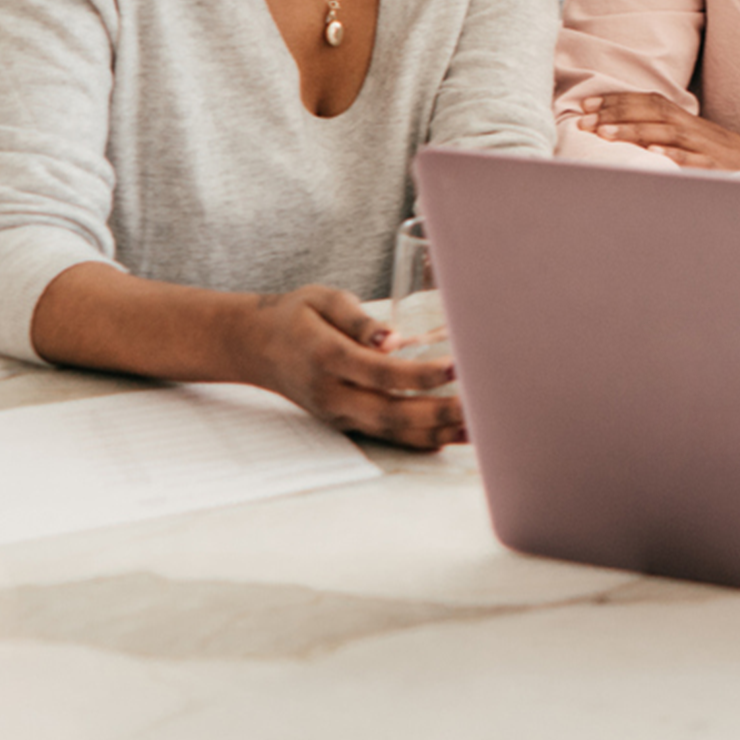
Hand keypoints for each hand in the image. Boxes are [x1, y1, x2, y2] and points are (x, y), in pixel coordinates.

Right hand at [235, 285, 466, 449]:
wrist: (257, 347)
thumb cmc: (298, 315)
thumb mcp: (323, 300)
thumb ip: (358, 319)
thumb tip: (393, 340)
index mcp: (325, 356)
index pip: (378, 372)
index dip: (419, 374)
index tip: (457, 366)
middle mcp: (331, 393)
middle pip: (390, 413)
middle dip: (438, 413)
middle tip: (481, 405)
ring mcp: (338, 414)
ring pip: (391, 432)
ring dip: (437, 433)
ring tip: (480, 428)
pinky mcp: (346, 423)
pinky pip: (386, 436)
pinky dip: (422, 440)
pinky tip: (453, 438)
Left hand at [570, 91, 739, 171]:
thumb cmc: (730, 162)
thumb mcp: (697, 146)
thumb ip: (667, 139)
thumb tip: (630, 140)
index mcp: (688, 122)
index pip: (648, 102)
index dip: (616, 101)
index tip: (585, 106)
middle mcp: (695, 129)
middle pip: (652, 111)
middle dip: (615, 113)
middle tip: (583, 120)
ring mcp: (706, 147)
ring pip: (666, 133)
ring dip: (633, 131)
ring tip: (605, 134)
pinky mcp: (718, 167)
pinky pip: (694, 160)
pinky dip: (673, 156)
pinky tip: (652, 154)